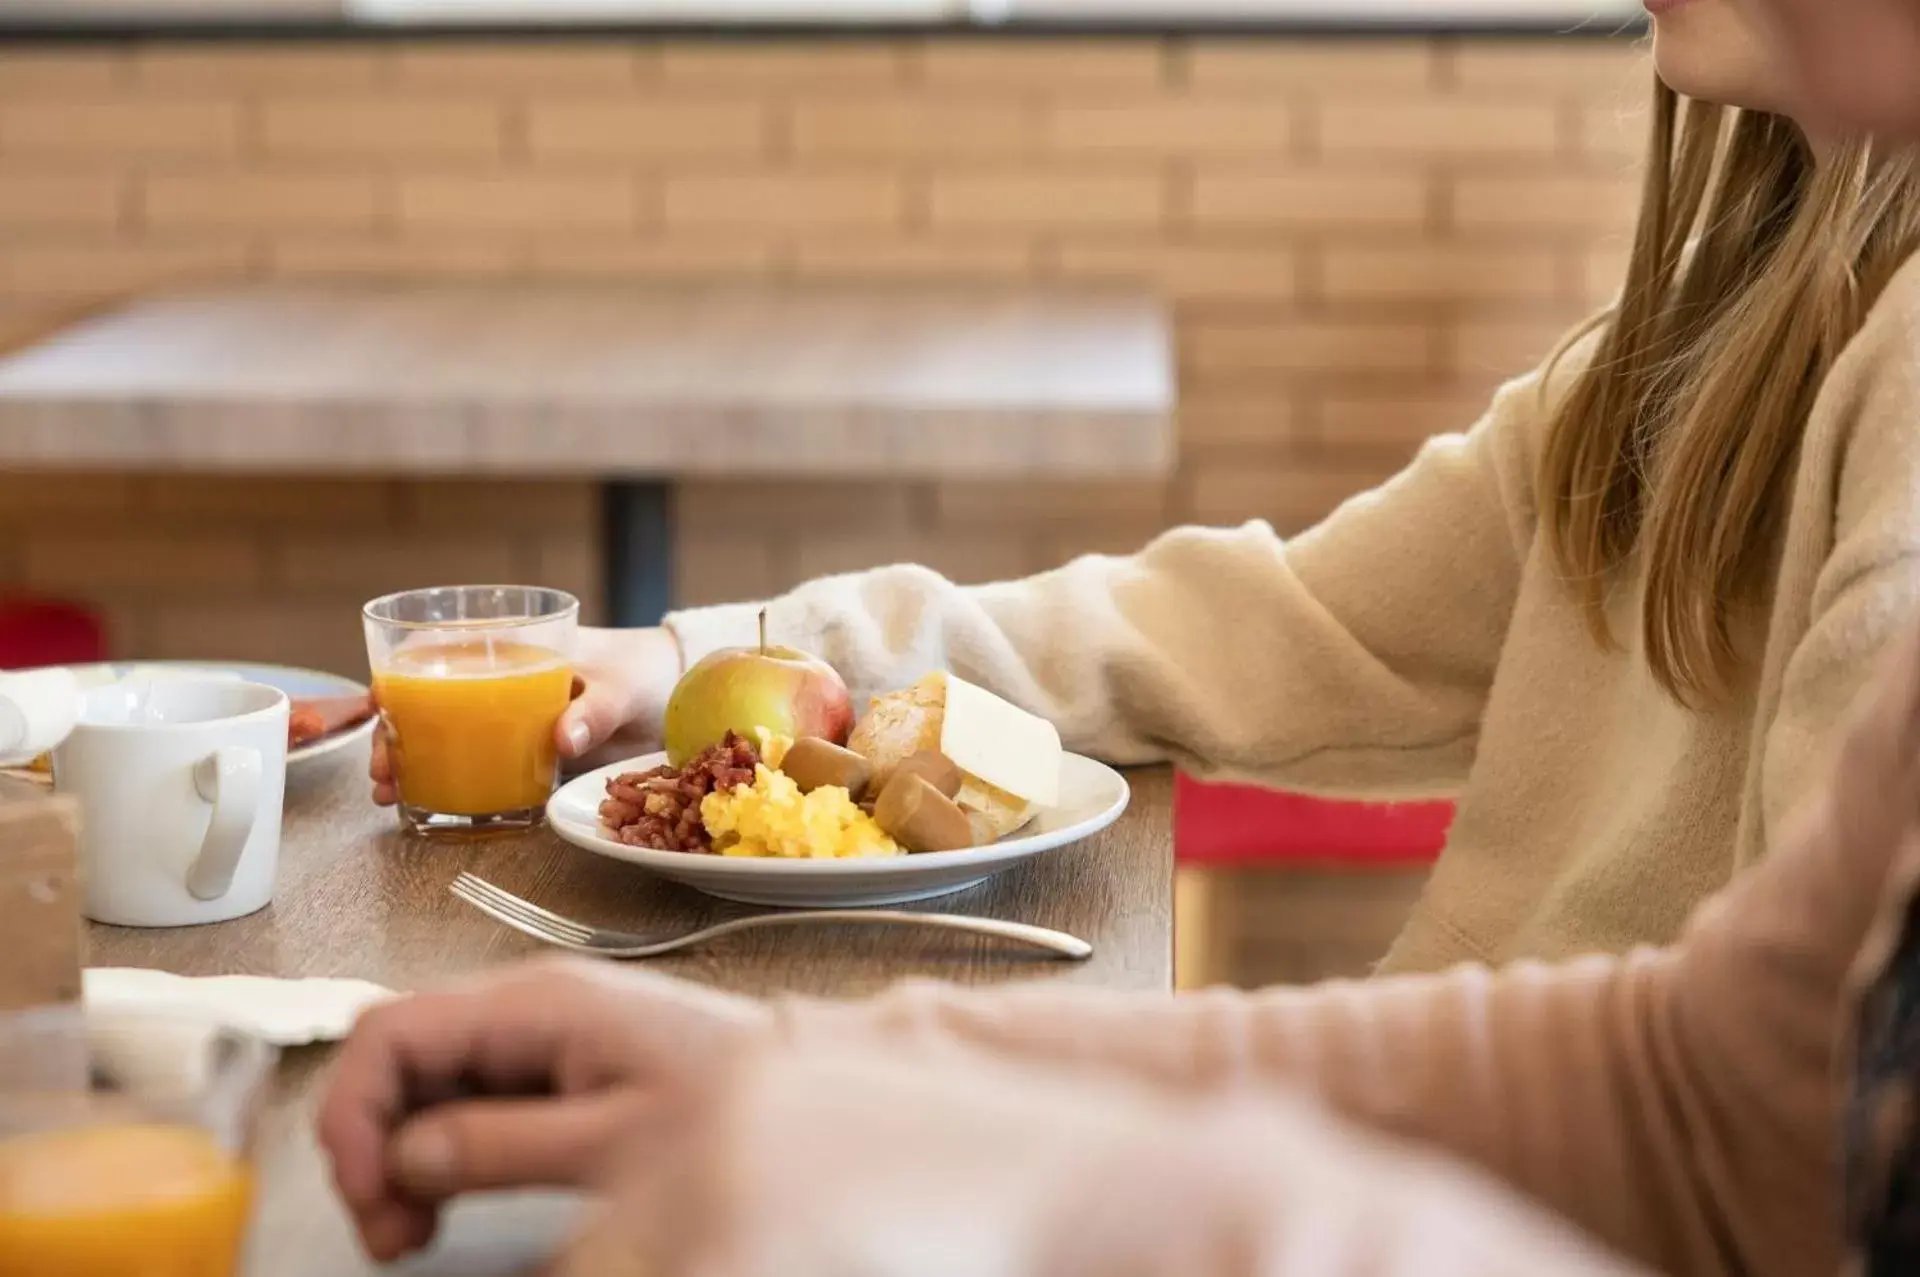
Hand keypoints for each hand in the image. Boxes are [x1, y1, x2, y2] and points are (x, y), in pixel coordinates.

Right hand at [315, 958, 767, 1263]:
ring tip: (412, 1231)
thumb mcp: (615, 1139)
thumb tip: (407, 1156)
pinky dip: (437, 1155)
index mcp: (538, 1004)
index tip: (365, 1191)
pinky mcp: (551, 1069)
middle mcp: (527, 1008)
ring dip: (398, 1157)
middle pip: (396, 1059)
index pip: (392, 1030)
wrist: (809, 1100)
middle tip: (389, 1232)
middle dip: (370, 1143)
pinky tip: (443, 1205)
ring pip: (422, 1086)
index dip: (354, 1110)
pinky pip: (465, 1103)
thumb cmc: (733, 1103)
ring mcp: (536, 1038)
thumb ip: (504, 1144)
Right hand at [370, 626, 681, 805]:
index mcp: (514, 650)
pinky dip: (451, 784)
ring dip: (411, 763)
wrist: (678, 695)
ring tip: (388, 794)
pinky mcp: (529, 756)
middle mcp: (501, 684)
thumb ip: (594, 710)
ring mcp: (511, 723)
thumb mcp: (622, 685)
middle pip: (430, 704)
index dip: (400, 675)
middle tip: (381, 767)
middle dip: (394, 733)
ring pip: (446, 739)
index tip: (377, 704)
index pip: (441, 652)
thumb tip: (562, 738)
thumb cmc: (644, 671)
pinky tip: (422, 808)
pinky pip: (481, 768)